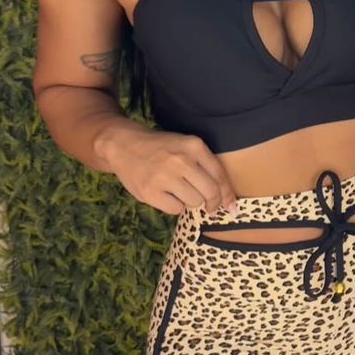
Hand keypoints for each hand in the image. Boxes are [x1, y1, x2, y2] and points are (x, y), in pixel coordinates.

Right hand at [100, 123, 239, 216]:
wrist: (123, 144)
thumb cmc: (161, 149)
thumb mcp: (185, 147)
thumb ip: (206, 167)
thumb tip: (229, 203)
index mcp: (194, 146)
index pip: (220, 176)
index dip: (227, 195)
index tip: (231, 207)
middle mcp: (181, 160)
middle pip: (210, 193)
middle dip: (212, 203)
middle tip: (208, 206)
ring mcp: (164, 176)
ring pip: (194, 202)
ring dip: (190, 202)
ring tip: (177, 190)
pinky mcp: (150, 191)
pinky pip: (176, 209)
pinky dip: (174, 206)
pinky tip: (165, 194)